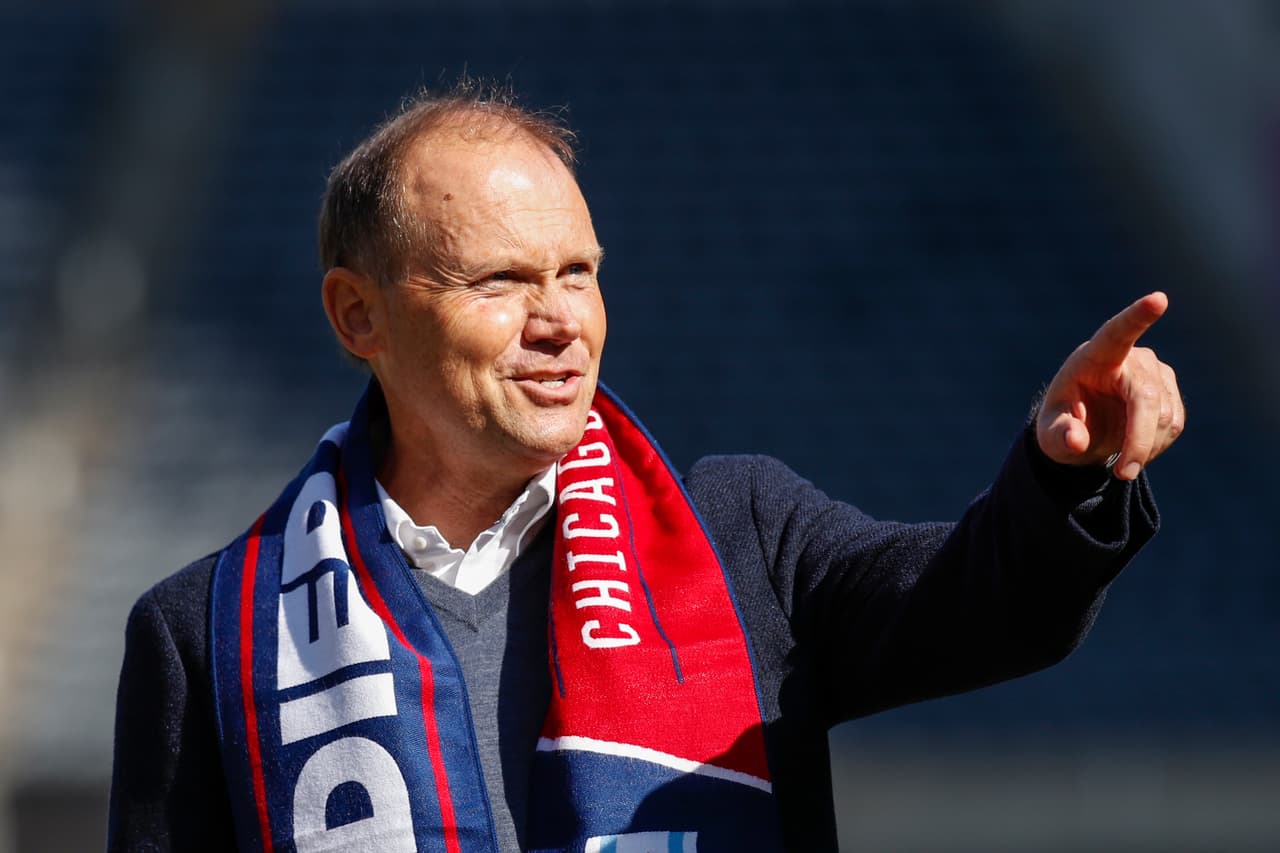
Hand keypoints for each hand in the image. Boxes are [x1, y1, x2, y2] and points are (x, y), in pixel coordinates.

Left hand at [1036, 292, 1183, 479]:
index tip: (1159, 299)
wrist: (1083, 429)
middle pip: (1146, 399)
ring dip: (1144, 446)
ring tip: (1118, 453)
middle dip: (1137, 440)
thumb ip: (1059, 436)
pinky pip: (1174, 424)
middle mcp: (1131, 358)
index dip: (1138, 317)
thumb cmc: (1062, 424)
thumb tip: (1075, 438)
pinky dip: (1155, 445)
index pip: (1117, 332)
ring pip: (1165, 416)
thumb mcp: (1050, 435)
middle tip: (1123, 474)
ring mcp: (1156, 372)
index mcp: (1095, 356)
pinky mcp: (1171, 390)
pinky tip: (1135, 445)